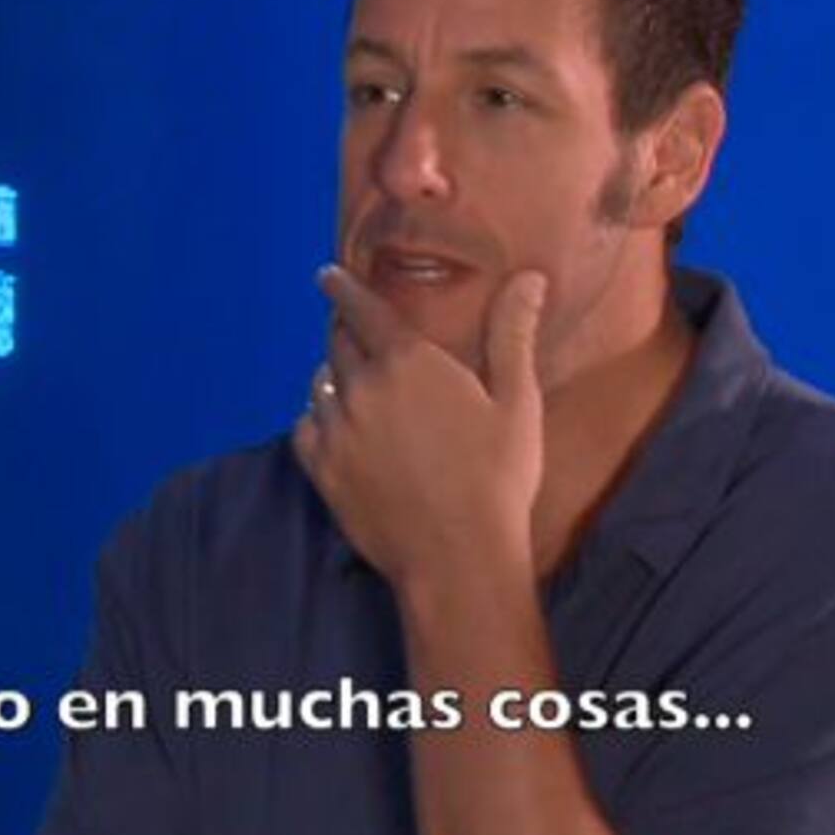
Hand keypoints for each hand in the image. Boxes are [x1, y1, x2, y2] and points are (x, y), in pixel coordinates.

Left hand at [292, 264, 547, 592]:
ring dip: (333, 374)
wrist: (457, 558)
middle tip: (355, 331)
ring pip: (320, 383)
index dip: (343, 288)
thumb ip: (513, 333)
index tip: (327, 276)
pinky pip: (304, 427)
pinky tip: (333, 424)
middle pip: (338, 343)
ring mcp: (335, 430)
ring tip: (348, 380)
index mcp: (407, 361)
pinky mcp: (322, 470)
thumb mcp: (517, 401)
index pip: (361, 308)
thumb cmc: (497, 476)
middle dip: (345, 331)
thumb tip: (529, 277)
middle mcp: (361, 387)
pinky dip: (316, 416)